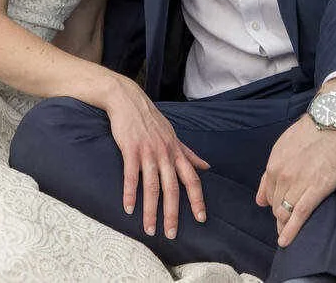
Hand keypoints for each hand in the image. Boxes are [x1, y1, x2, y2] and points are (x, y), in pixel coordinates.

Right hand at [101, 74, 209, 239]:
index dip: (197, 199)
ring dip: (150, 210)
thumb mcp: (174, 135)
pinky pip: (131, 176)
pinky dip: (130, 193)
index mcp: (176, 152)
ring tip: (148, 229)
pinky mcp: (130, 149)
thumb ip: (189, 154)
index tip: (201, 218)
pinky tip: (128, 208)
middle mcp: (165, 154)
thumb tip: (207, 166)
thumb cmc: (151, 120)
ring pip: (151, 186)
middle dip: (172, 213)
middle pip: (172, 188)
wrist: (128, 100)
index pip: (192, 179)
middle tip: (171, 234)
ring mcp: (148, 152)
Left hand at [255, 115, 335, 246]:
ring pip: (285, 213)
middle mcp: (282, 175)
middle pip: (275, 206)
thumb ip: (269, 174)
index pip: (267, 195)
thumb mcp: (283, 148)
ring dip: (284, 225)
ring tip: (286, 234)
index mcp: (273, 165)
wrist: (333, 120)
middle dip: (279, 216)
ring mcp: (298, 183)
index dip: (273, 205)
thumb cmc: (311, 132)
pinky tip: (285, 241)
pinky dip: (291, 231)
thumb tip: (259, 199)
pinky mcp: (316, 189)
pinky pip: (299, 215)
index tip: (278, 211)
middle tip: (285, 224)